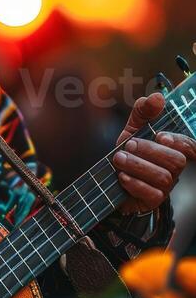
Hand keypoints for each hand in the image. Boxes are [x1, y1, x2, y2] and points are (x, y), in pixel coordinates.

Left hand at [113, 93, 193, 213]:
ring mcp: (165, 187)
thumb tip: (157, 97)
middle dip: (150, 151)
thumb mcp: (132, 129)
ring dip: (138, 165)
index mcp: (172, 150)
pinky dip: (135, 183)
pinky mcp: (153, 200)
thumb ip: (143, 112)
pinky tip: (122, 176)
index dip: (180, 141)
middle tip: (128, 145)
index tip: (160, 135)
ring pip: (163, 177)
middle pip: (177, 161)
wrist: (109, 180)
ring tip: (118, 159)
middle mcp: (173, 169)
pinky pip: (152, 194)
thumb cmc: (128, 153)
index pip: (190, 146)